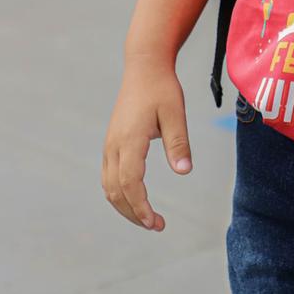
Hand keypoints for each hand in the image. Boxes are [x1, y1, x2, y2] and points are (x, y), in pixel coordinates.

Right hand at [101, 54, 193, 231]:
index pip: (129, 183)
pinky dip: (120, 194)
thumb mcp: (175, 113)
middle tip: (157, 226)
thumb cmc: (162, 88)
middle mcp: (114, 145)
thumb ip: (178, 143)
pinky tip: (137, 199)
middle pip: (115, 191)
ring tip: (149, 218)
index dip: (140, 207)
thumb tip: (184, 172)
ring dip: (126, 206)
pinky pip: (109, 176)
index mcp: (129, 139)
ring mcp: (110, 145)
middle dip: (133, 213)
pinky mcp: (111, 143)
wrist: (144, 67)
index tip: (156, 222)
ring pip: (109, 186)